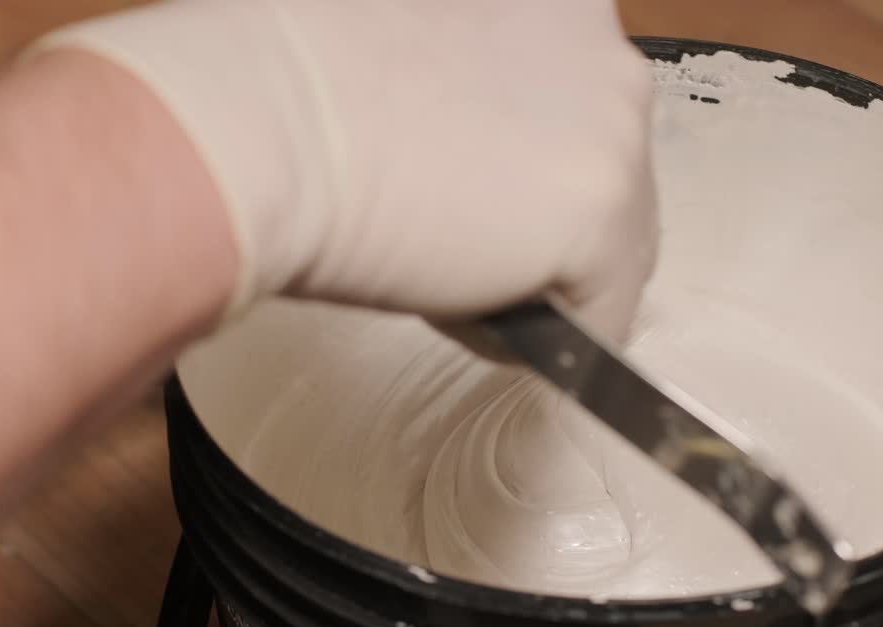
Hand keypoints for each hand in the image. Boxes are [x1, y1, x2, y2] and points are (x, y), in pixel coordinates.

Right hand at [29, 0, 659, 339]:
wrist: (267, 119)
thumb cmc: (297, 76)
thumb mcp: (412, 50)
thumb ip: (465, 83)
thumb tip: (464, 150)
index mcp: (562, 3)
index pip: (578, 113)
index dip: (522, 169)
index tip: (464, 196)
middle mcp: (610, 53)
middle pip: (608, 177)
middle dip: (542, 222)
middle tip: (451, 239)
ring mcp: (615, 136)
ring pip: (613, 248)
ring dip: (541, 275)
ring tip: (449, 278)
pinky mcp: (601, 220)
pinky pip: (598, 317)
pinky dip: (539, 336)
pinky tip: (464, 312)